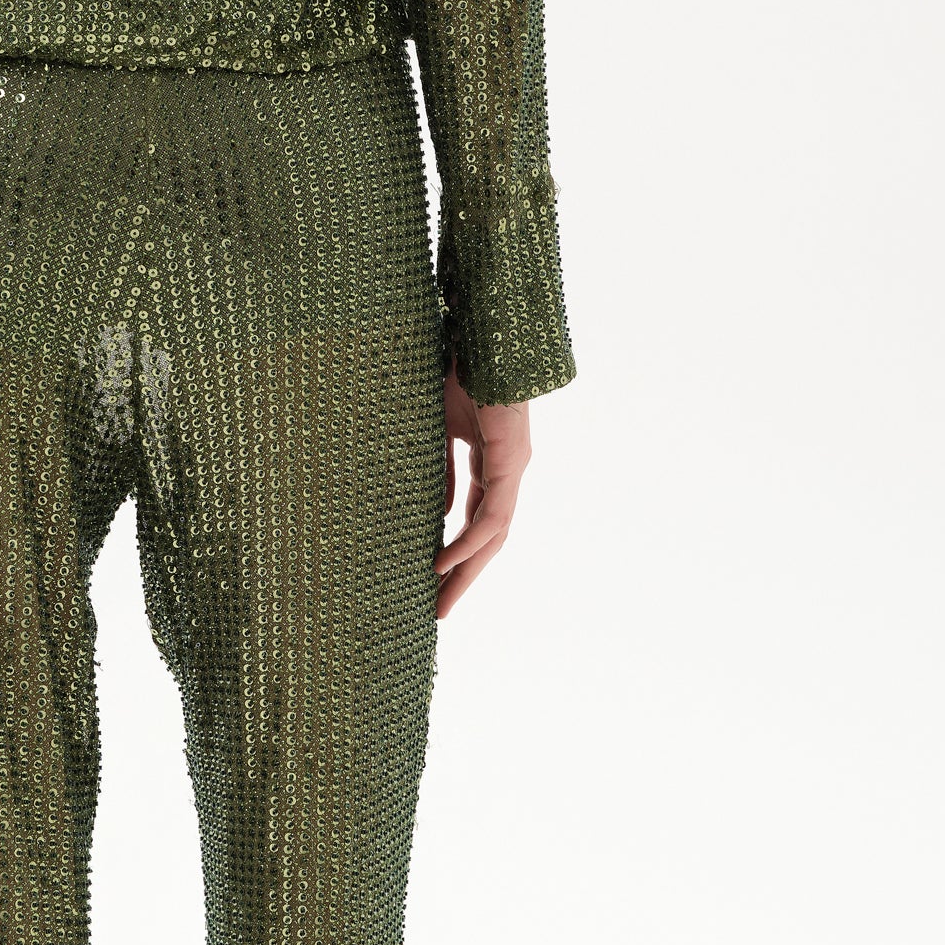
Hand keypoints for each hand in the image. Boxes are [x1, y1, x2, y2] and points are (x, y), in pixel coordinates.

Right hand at [436, 367, 529, 620]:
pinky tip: (445, 563)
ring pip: (493, 534)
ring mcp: (513, 467)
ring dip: (467, 570)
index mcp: (492, 463)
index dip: (457, 553)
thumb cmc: (458, 370)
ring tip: (441, 601)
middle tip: (438, 611)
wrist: (478, 334)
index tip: (431, 580)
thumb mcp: (440, 430)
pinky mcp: (511, 459)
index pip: (476, 520)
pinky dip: (469, 541)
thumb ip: (442, 470)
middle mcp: (507, 471)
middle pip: (488, 538)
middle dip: (463, 576)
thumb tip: (437, 514)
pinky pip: (491, 514)